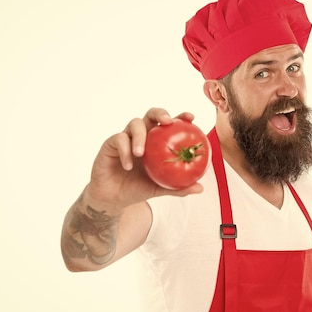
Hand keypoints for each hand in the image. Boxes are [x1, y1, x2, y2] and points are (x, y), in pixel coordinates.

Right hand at [86, 108, 203, 209]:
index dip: (181, 117)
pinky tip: (128, 165)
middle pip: (152, 114)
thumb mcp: (160, 189)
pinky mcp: (110, 143)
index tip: (191, 118)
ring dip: (140, 136)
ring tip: (141, 153)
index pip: (170, 125)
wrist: (114, 198)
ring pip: (135, 124)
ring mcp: (127, 137)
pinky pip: (119, 140)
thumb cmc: (138, 188)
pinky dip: (125, 151)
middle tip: (167, 122)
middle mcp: (143, 135)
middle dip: (161, 113)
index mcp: (157, 142)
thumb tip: (200, 188)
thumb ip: (179, 188)